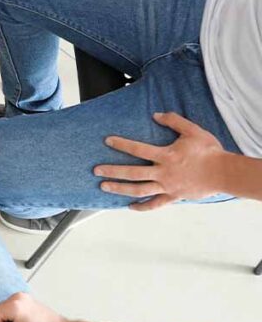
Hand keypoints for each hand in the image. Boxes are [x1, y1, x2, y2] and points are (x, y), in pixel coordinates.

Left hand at [95, 112, 227, 210]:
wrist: (224, 173)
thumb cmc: (209, 151)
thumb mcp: (192, 130)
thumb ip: (173, 121)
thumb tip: (156, 115)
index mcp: (166, 155)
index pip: (138, 149)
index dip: (121, 144)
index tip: (107, 141)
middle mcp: (163, 173)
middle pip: (132, 172)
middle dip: (112, 171)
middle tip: (96, 170)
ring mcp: (167, 186)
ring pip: (139, 190)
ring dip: (120, 189)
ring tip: (104, 187)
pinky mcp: (173, 196)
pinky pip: (155, 204)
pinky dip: (142, 206)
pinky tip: (130, 207)